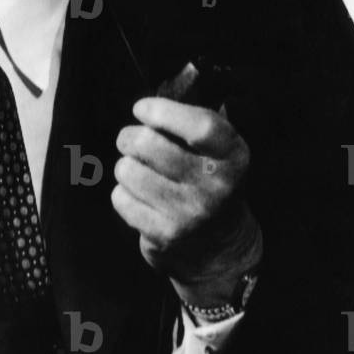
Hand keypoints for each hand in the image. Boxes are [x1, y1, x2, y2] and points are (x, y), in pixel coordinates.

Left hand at [112, 97, 261, 296]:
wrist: (220, 247)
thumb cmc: (209, 184)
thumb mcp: (218, 152)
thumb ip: (191, 125)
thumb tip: (149, 106)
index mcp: (233, 156)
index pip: (200, 126)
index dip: (163, 111)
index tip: (142, 108)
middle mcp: (215, 186)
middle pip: (148, 144)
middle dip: (129, 136)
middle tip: (132, 140)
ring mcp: (189, 213)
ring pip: (127, 170)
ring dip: (126, 167)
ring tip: (140, 172)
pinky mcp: (164, 235)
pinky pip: (121, 198)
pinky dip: (123, 194)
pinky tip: (141, 198)